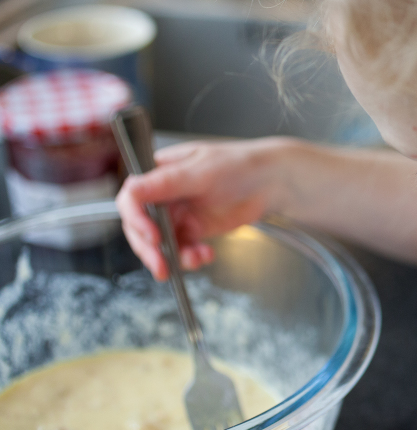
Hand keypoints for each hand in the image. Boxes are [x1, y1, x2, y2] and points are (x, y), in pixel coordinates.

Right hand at [116, 138, 285, 280]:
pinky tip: (206, 255)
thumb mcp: (203, 170)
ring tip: (194, 260)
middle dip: (149, 248)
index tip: (152, 235)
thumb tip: (132, 188)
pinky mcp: (193, 231)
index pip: (132, 199)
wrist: (270, 181)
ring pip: (159, 244)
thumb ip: (167, 182)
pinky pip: (181, 250)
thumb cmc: (238, 164)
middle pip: (140, 227)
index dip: (136, 219)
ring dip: (171, 257)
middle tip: (162, 264)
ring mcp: (178, 215)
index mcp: (158, 173)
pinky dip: (190, 257)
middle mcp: (163, 195)